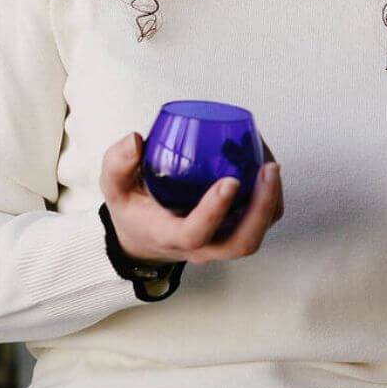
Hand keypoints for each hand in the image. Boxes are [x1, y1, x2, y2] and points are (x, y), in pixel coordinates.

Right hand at [99, 131, 283, 265]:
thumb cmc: (134, 211)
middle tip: (268, 169)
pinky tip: (265, 164)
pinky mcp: (235, 232)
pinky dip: (271, 196)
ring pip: (257, 233)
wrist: (144, 240)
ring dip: (271, 201)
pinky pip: (262, 220)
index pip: (195, 234)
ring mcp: (222, 242)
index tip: (229, 181)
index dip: (214, 211)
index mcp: (170, 236)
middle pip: (241, 242)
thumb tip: (135, 140)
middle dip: (261, 209)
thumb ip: (118, 164)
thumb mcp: (115, 189)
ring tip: (271, 163)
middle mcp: (202, 247)